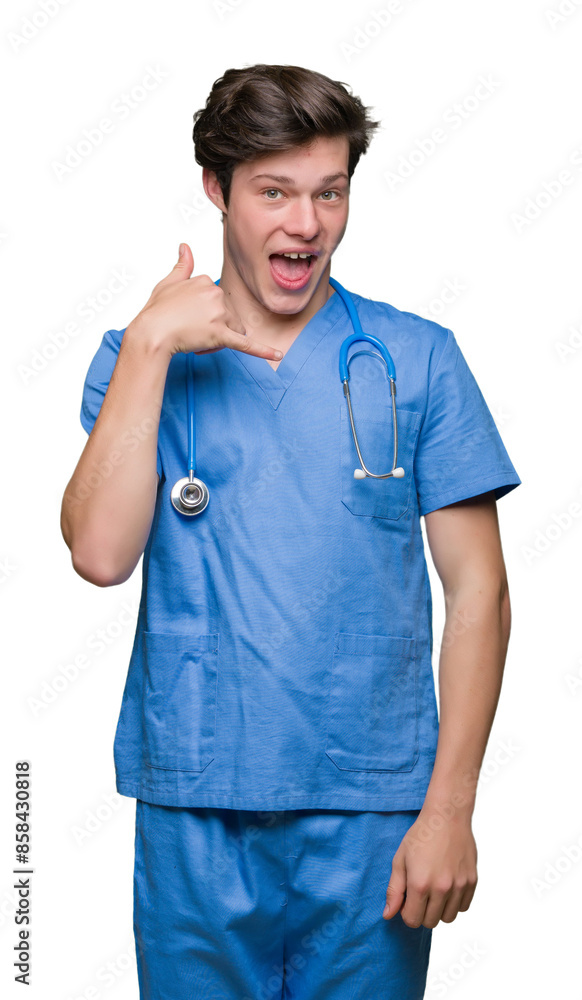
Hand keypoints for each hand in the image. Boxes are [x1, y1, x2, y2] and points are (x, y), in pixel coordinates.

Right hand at [131, 243, 282, 361]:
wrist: (151, 333)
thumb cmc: (157, 310)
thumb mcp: (169, 283)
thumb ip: (182, 265)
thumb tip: (185, 246)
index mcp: (207, 281)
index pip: (218, 300)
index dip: (205, 313)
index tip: (188, 318)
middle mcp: (216, 294)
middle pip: (229, 314)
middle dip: (215, 325)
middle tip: (191, 332)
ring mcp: (219, 314)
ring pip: (234, 329)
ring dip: (222, 337)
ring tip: (199, 340)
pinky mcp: (220, 334)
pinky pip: (246, 344)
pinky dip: (263, 351)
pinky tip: (278, 355)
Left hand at [382, 807, 477, 927]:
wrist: (447, 817)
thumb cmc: (421, 836)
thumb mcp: (400, 860)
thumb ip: (394, 890)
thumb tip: (388, 915)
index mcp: (420, 884)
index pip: (412, 920)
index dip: (407, 912)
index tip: (408, 899)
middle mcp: (441, 888)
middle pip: (430, 922)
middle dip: (422, 912)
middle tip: (420, 893)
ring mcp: (459, 886)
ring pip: (448, 918)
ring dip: (439, 909)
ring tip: (435, 889)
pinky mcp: (472, 881)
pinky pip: (463, 907)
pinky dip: (455, 902)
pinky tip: (448, 885)